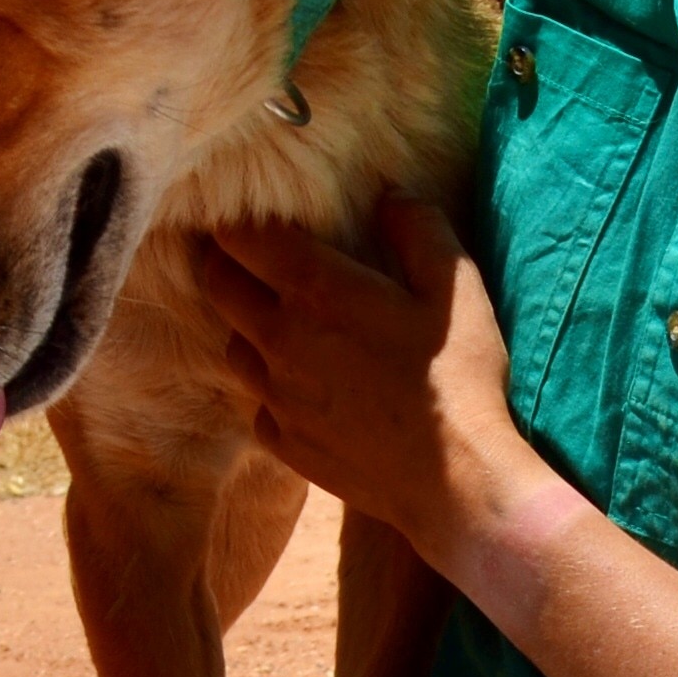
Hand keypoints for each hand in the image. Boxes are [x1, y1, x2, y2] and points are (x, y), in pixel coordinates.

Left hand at [198, 200, 562, 573]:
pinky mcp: (282, 442)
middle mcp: (280, 339)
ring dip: (246, 329)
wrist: (457, 481)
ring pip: (232, 346)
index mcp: (317, 291)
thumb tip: (390, 196)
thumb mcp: (454, 288)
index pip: (244, 238)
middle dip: (224, 264)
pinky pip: (257, 405)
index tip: (245, 215)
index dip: (237, 221)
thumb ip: (418, 229)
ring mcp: (275, 395)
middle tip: (246, 259)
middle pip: (218, 285)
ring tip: (280, 326)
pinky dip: (271, 391)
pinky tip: (305, 390)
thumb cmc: (459, 377)